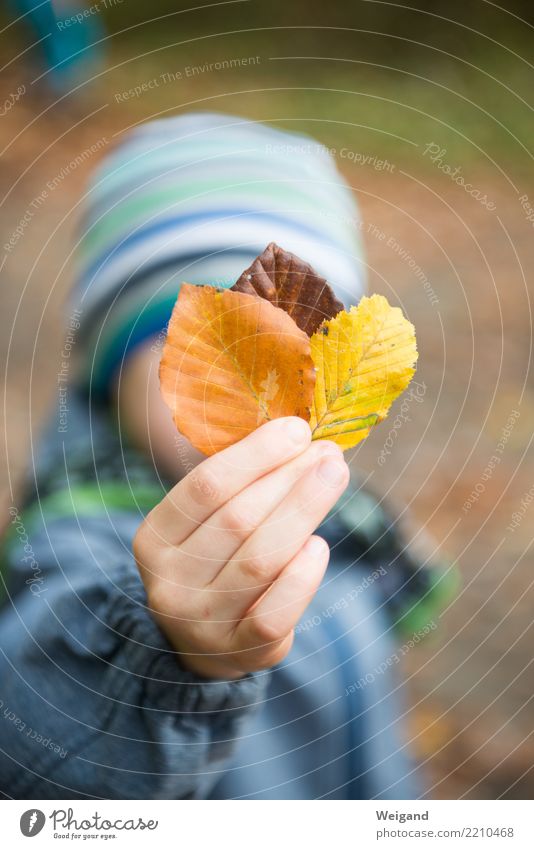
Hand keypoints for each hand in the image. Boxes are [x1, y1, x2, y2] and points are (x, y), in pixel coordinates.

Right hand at [133, 418, 348, 678]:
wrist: (204, 643)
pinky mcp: (238, 652)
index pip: (206, 486)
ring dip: (304, 511)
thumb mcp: (206, 524)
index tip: (296, 429)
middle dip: (290, 478)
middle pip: (238, 518)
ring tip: (334, 477)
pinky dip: (302, 577)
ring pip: (260, 560)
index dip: (256, 454)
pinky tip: (320, 545)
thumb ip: (240, 485)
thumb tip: (300, 437)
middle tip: (329, 451)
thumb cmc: (216, 561)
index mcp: (154, 538)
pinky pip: (274, 613)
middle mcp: (169, 582)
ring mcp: (201, 623)